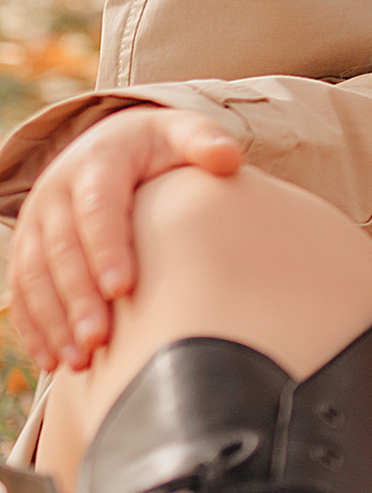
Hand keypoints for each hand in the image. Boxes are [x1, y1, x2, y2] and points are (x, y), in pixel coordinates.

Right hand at [6, 108, 246, 371]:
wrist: (110, 144)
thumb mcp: (181, 132)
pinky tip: (53, 360)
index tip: (124, 288)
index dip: (106, 248)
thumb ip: (203, 141)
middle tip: (100, 339)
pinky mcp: (28, 249)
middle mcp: (56, 191)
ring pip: (34, 274)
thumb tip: (228, 158)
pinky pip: (21, 290)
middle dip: (78, 296)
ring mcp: (36, 222)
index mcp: (96, 162)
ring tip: (80, 359)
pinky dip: (33, 327)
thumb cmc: (158, 148)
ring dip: (53, 319)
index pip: (97, 208)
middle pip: (61, 249)